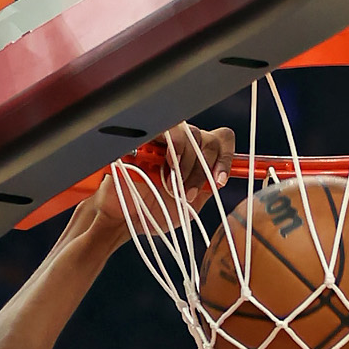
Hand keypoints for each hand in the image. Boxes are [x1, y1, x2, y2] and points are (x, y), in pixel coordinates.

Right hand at [92, 122, 234, 232]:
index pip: (221, 141)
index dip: (225, 159)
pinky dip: (169, 147)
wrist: (124, 219)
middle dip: (201, 169)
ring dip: (185, 160)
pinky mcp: (143, 137)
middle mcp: (182, 144)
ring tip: (171, 184)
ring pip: (187, 131)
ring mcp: (162, 138)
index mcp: (197, 157)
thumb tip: (219, 177)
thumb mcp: (188, 206)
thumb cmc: (153, 212)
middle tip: (187, 192)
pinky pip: (162, 129)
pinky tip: (166, 165)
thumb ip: (205, 188)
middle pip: (206, 138)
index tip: (218, 181)